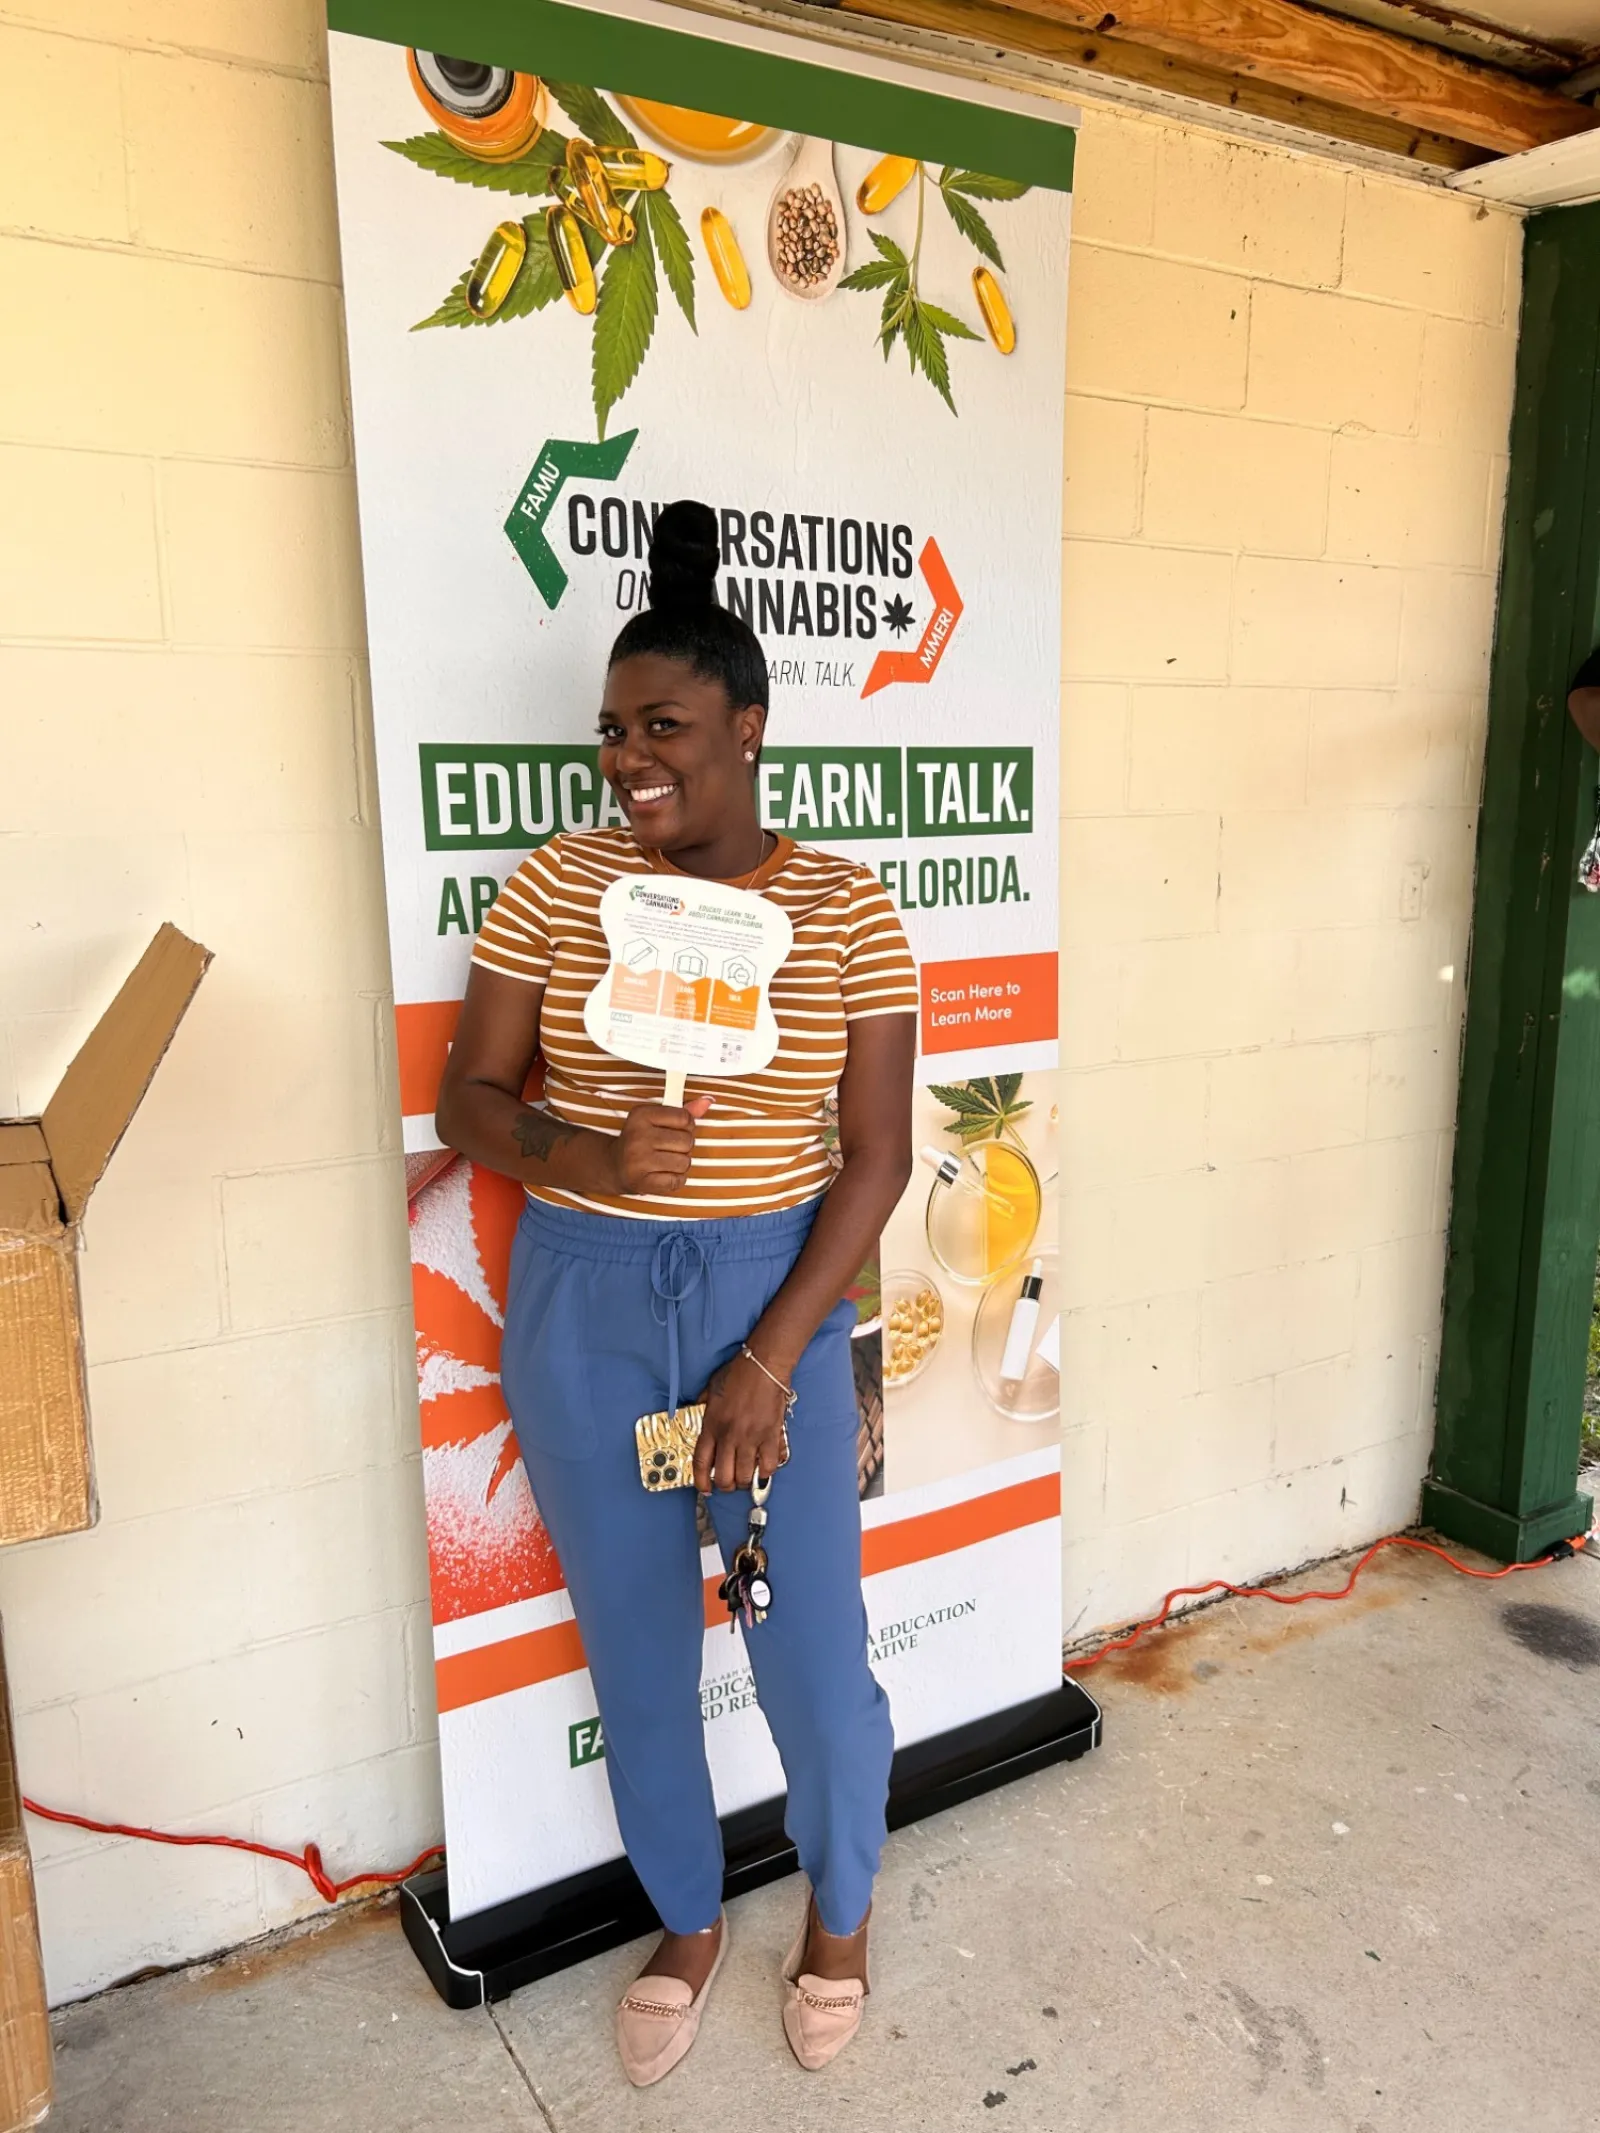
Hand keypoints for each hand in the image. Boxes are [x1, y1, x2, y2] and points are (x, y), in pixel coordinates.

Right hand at [604, 1095, 710, 1195]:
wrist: (614, 1165)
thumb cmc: (640, 1140)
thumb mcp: (656, 1120)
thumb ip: (682, 1112)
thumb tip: (708, 1101)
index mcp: (641, 1115)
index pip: (684, 1118)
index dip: (686, 1125)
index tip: (675, 1129)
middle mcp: (638, 1136)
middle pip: (687, 1141)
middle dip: (684, 1146)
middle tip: (669, 1148)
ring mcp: (639, 1160)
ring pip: (685, 1162)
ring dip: (681, 1164)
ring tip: (666, 1161)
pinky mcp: (642, 1181)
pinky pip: (677, 1181)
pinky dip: (675, 1179)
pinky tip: (663, 1173)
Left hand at [693, 1351, 789, 1492]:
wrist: (764, 1365)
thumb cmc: (738, 1374)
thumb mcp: (710, 1390)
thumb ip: (702, 1408)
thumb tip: (698, 1419)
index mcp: (712, 1425)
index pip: (701, 1462)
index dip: (701, 1481)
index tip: (704, 1489)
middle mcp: (730, 1435)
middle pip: (724, 1477)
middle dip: (725, 1485)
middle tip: (728, 1482)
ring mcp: (752, 1438)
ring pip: (746, 1476)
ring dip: (744, 1481)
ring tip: (745, 1476)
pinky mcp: (771, 1436)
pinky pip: (769, 1465)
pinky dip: (765, 1472)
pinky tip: (763, 1467)